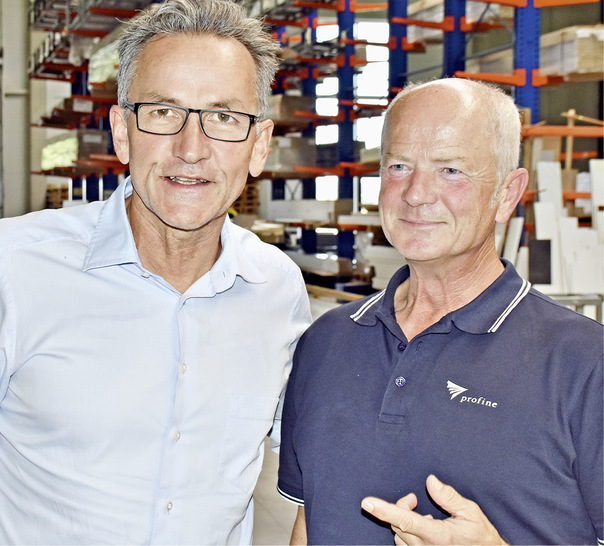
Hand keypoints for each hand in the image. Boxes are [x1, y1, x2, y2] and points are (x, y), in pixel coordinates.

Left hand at [361, 475, 506, 544]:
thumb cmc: (481, 537)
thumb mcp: (471, 513)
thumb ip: (449, 497)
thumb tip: (430, 481)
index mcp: (438, 536)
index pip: (405, 520)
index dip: (384, 510)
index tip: (367, 503)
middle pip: (398, 524)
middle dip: (401, 507)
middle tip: (415, 499)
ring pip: (399, 536)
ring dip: (403, 521)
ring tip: (425, 517)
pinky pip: (404, 545)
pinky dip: (407, 533)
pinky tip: (423, 529)